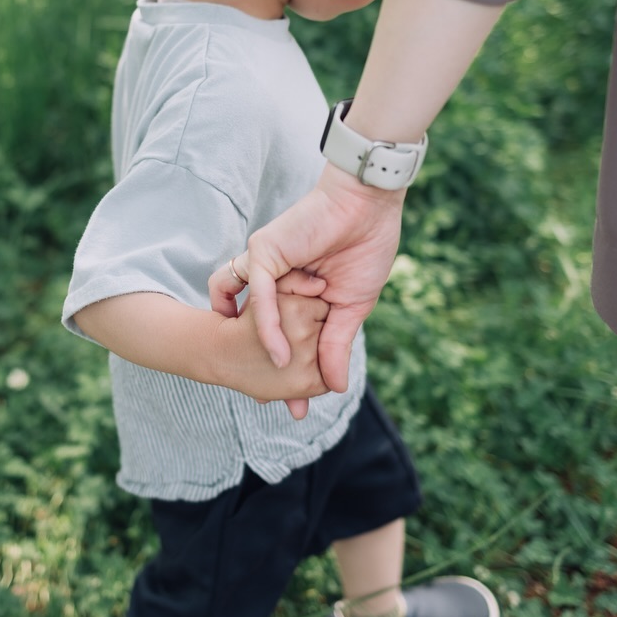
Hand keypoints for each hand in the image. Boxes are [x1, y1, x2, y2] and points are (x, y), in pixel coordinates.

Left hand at [210, 164, 405, 394]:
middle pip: (251, 327)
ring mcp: (263, 265)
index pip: (279, 335)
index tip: (293, 408)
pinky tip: (279, 353)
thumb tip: (336, 388)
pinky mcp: (263, 252)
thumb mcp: (351, 309)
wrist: (371, 207)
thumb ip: (335, 346)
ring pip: (245, 312)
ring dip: (253, 344)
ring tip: (268, 375)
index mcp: (290, 291)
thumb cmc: (365, 248)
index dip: (283, 371)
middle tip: (271, 403)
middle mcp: (271, 280)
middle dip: (258, 366)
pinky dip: (268, 326)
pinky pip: (259, 295)